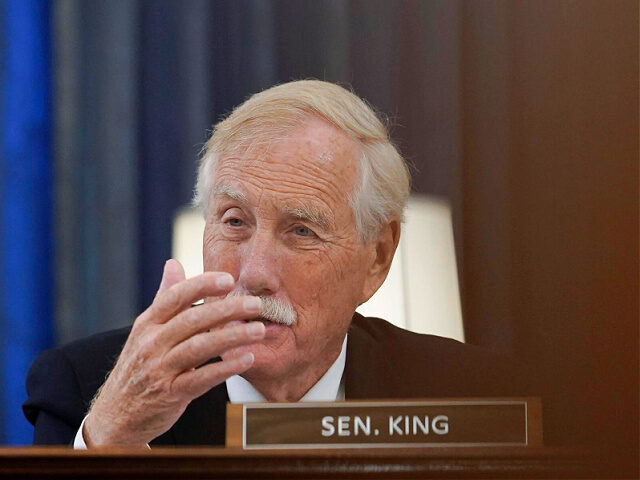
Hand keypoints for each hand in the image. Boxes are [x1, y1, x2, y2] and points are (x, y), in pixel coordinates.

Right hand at [83, 259, 263, 445]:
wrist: (115, 415)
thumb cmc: (139, 366)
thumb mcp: (145, 330)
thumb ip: (164, 298)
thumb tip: (173, 263)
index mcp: (148, 323)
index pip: (175, 296)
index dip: (202, 285)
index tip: (228, 279)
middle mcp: (151, 343)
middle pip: (192, 320)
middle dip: (227, 309)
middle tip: (255, 304)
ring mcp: (159, 369)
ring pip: (199, 347)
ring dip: (232, 337)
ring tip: (259, 330)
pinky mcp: (169, 394)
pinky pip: (201, 379)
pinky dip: (225, 368)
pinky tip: (246, 359)